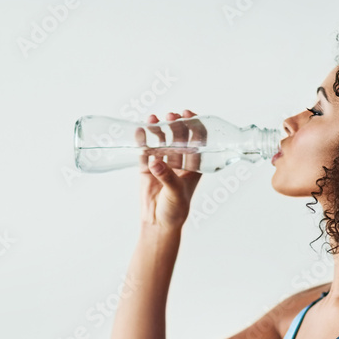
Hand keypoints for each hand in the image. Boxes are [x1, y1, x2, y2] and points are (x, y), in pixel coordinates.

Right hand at [137, 109, 205, 229]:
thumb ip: (167, 177)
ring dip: (158, 130)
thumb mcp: (176, 193)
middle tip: (170, 116)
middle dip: (175, 125)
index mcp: (194, 167)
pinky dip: (142, 141)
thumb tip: (155, 162)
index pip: (198, 142)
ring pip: (161, 142)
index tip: (188, 115)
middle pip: (179, 138)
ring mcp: (163, 164)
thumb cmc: (175, 210)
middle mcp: (180, 163)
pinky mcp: (147, 169)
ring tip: (152, 120)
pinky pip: (145, 152)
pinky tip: (139, 131)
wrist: (158, 224)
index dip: (195, 127)